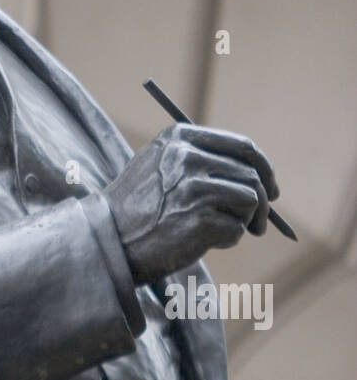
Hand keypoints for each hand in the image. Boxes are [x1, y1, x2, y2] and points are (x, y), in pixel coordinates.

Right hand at [103, 123, 278, 284]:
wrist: (108, 239)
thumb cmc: (137, 207)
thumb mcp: (160, 165)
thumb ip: (199, 158)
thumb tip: (254, 172)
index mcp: (180, 138)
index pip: (242, 146)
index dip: (264, 168)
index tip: (270, 188)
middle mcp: (188, 157)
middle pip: (251, 174)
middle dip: (262, 202)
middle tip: (259, 222)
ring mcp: (194, 187)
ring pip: (250, 200)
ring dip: (246, 221)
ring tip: (226, 232)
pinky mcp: (200, 219)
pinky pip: (237, 229)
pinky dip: (228, 239)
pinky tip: (203, 241)